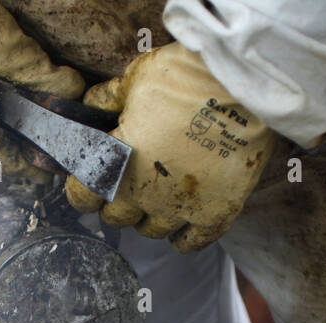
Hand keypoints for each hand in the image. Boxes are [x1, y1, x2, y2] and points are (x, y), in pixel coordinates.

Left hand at [65, 43, 275, 251]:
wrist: (243, 85)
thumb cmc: (184, 76)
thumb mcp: (135, 78)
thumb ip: (106, 100)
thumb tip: (89, 109)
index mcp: (116, 166)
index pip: (82, 197)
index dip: (84, 188)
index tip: (91, 179)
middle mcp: (143, 196)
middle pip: (116, 218)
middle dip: (117, 201)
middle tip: (129, 181)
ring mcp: (180, 209)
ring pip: (151, 230)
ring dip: (149, 215)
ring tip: (159, 193)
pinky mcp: (216, 213)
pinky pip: (190, 242)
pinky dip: (183, 235)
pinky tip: (183, 217)